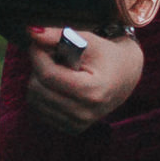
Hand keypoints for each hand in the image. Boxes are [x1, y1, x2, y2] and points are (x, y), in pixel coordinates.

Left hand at [20, 28, 141, 133]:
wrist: (126, 77)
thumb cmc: (107, 55)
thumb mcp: (89, 41)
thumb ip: (60, 36)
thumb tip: (33, 32)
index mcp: (93, 92)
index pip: (48, 75)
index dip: (38, 55)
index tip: (36, 41)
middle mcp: (85, 113)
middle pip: (38, 88)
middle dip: (39, 67)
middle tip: (51, 54)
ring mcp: (77, 124)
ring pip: (34, 99)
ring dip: (38, 80)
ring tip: (57, 69)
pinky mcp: (70, 128)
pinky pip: (39, 110)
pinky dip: (43, 93)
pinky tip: (58, 84)